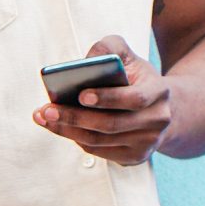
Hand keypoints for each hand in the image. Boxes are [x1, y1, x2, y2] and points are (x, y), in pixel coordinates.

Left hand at [33, 36, 171, 165]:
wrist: (161, 108)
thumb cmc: (135, 79)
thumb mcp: (128, 58)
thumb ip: (109, 48)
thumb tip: (86, 61)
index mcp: (160, 92)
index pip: (134, 99)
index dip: (107, 98)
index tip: (81, 95)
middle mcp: (157, 121)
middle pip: (110, 124)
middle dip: (74, 118)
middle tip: (47, 110)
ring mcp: (147, 142)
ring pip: (99, 140)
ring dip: (67, 130)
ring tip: (43, 117)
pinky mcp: (134, 157)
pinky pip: (97, 150)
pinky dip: (74, 138)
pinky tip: (57, 127)